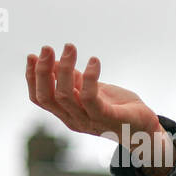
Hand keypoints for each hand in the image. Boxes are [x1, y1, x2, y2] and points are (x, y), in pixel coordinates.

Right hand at [27, 44, 174, 175]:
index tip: (32, 56)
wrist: (144, 129)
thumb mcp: (91, 90)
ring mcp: (90, 121)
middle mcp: (74, 120)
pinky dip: (90, 77)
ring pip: (66, 95)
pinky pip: (91, 99)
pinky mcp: (109, 118)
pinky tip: (94, 61)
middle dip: (43, 70)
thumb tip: (55, 61)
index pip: (40, 99)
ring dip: (65, 68)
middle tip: (47, 48)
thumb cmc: (116, 107)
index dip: (32, 78)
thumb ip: (74, 80)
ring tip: (69, 47)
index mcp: (67, 113)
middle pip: (48, 97)